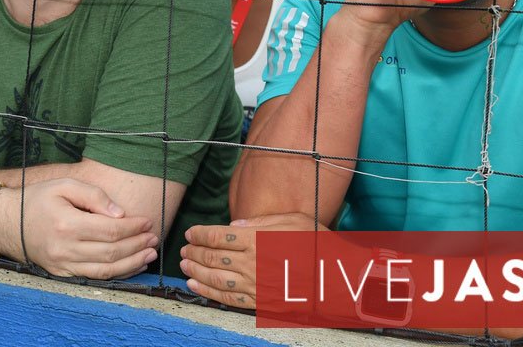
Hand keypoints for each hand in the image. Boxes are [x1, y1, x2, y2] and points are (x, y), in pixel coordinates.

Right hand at [0, 178, 159, 279]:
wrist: (8, 223)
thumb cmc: (38, 200)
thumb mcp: (64, 186)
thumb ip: (94, 195)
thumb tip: (119, 213)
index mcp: (67, 224)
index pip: (110, 229)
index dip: (133, 227)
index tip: (146, 221)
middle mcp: (65, 248)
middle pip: (111, 252)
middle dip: (137, 245)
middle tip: (154, 237)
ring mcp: (63, 265)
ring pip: (106, 270)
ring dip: (132, 263)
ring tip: (149, 254)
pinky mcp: (62, 274)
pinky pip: (95, 278)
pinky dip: (117, 274)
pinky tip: (131, 265)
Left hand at [181, 212, 326, 309]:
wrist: (338, 277)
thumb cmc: (317, 244)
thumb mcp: (292, 221)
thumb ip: (259, 223)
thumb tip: (233, 226)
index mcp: (257, 240)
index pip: (217, 236)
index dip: (199, 233)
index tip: (191, 232)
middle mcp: (252, 263)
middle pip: (212, 256)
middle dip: (193, 251)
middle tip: (184, 248)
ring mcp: (255, 285)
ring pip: (215, 278)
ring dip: (195, 270)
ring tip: (184, 264)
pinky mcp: (260, 301)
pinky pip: (228, 298)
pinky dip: (208, 291)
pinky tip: (196, 284)